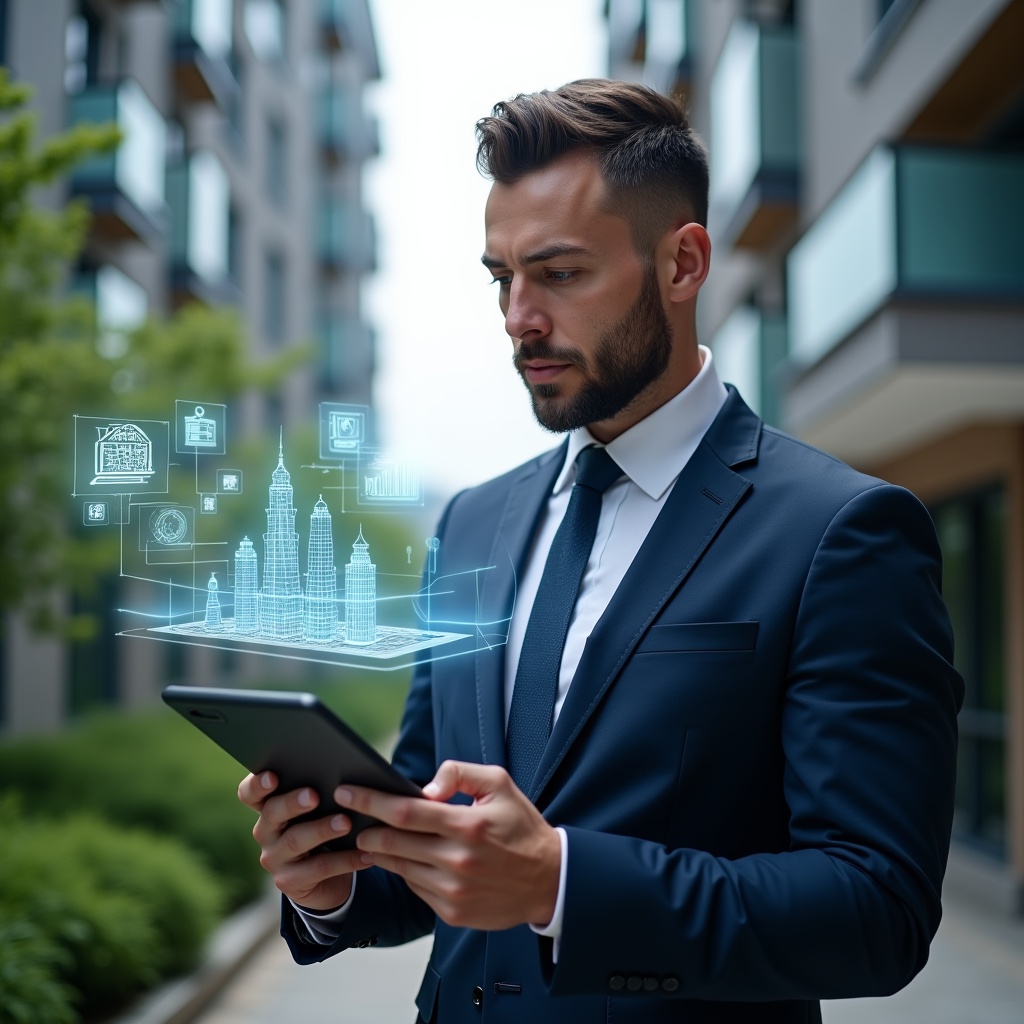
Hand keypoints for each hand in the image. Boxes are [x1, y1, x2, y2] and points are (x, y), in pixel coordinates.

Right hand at [237, 771, 367, 910]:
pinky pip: (318, 868)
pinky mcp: (289, 882)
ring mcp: (274, 858)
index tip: (272, 776)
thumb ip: (322, 791)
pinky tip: (366, 854)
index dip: (257, 785)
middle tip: (314, 796)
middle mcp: (265, 831)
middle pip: (272, 813)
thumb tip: (346, 773)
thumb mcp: (320, 810)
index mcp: (268, 807)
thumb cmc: (324, 829)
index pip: (250, 793)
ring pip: (295, 840)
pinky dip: (345, 859)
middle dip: (293, 803)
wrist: (328, 878)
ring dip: (322, 829)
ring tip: (346, 822)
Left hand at [337, 760, 560, 930]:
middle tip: (350, 816)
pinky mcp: (452, 912)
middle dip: (366, 828)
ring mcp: (453, 890)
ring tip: (369, 838)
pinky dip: (404, 871)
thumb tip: (424, 788)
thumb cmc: (521, 827)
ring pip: (399, 868)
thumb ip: (460, 774)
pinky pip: (415, 888)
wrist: (549, 880)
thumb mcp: (499, 784)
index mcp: (467, 825)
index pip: (405, 811)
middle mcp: (457, 860)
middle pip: (393, 842)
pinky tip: (401, 859)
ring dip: (378, 852)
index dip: (371, 801)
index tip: (347, 791)